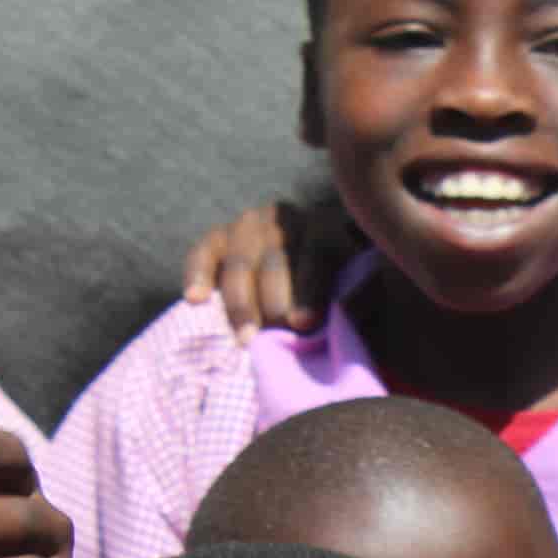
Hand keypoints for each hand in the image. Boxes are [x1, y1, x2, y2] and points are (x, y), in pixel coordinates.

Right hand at [182, 197, 352, 337]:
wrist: (305, 276)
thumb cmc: (338, 291)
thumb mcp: (361, 292)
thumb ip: (360, 296)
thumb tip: (346, 306)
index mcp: (325, 228)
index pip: (316, 254)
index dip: (308, 290)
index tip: (302, 323)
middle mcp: (285, 218)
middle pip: (273, 261)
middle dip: (272, 303)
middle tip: (274, 338)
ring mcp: (248, 225)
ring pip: (240, 262)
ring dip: (240, 303)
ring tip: (245, 338)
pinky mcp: (217, 238)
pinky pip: (202, 254)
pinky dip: (197, 276)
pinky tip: (195, 300)